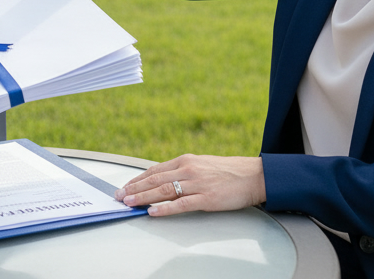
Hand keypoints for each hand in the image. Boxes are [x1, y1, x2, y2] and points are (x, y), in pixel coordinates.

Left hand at [114, 154, 265, 216]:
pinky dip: (165, 208)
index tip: (125, 186)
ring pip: (164, 191)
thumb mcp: (201, 164)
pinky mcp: (207, 198)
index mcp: (186, 160)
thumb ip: (183, 171)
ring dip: (144, 198)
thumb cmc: (228, 171)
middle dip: (134, 188)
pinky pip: (181, 204)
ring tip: (130, 203)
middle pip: (155, 180)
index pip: (155, 170)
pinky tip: (153, 212)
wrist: (254, 175)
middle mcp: (188, 170)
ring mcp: (197, 184)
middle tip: (120, 196)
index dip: (137, 179)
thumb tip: (162, 179)